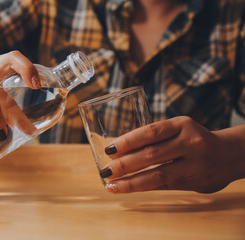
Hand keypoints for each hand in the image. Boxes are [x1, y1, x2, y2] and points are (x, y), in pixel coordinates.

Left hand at [102, 116, 244, 193]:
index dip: (128, 141)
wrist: (229, 154)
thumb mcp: (178, 130)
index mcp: (182, 125)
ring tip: (111, 185)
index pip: (151, 132)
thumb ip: (154, 139)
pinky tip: (128, 188)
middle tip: (106, 170)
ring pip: (158, 175)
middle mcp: (190, 143)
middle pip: (152, 154)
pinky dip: (143, 187)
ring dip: (131, 181)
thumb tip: (117, 152)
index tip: (109, 149)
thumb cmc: (193, 140)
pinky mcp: (195, 182)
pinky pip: (164, 185)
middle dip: (125, 164)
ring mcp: (194, 164)